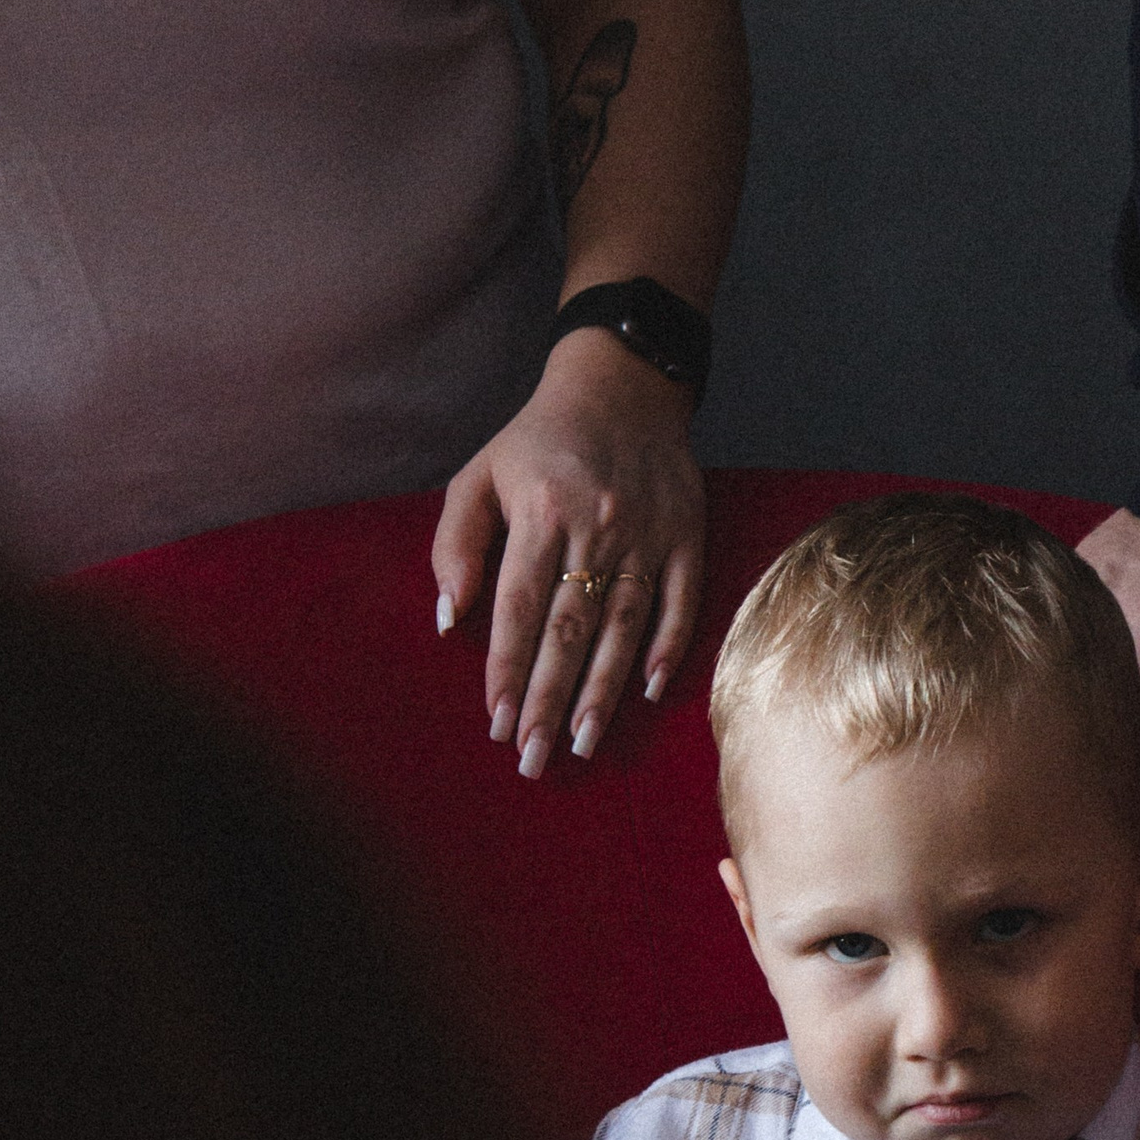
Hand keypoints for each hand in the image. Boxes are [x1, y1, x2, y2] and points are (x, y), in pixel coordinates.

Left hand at [432, 327, 706, 766]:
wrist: (623, 382)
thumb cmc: (539, 437)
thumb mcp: (479, 474)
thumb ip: (456, 544)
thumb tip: (452, 619)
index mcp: (543, 510)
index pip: (520, 607)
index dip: (508, 669)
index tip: (497, 721)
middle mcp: (598, 525)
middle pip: (570, 630)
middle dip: (548, 699)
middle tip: (533, 757)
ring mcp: (648, 533)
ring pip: (625, 626)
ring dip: (602, 690)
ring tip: (581, 741)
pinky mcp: (687, 533)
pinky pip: (680, 601)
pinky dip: (667, 648)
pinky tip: (648, 692)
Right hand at [1077, 512, 1139, 879]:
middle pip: (1130, 760)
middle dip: (1123, 826)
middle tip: (1117, 884)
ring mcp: (1112, 618)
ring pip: (1083, 721)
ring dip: (1083, 780)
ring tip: (1076, 839)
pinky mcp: (1077, 598)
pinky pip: (1058, 672)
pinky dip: (1055, 718)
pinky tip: (1045, 761)